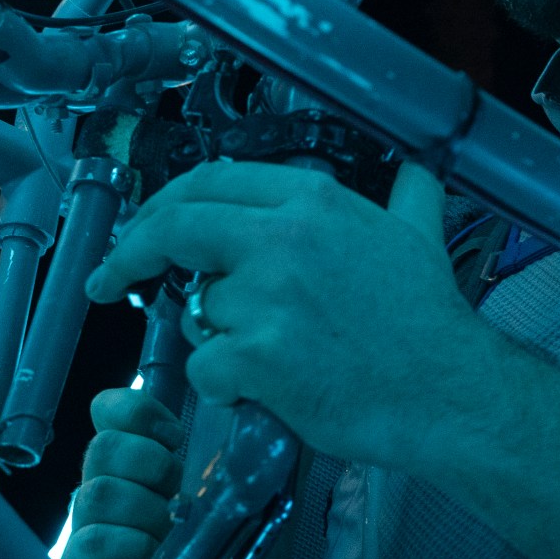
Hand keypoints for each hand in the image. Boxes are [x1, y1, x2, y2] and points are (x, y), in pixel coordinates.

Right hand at [60, 385, 187, 558]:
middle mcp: (100, 485)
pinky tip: (147, 557)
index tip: (174, 436)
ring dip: (145, 512)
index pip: (109, 410)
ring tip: (166, 534)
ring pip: (100, 492)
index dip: (138, 412)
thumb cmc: (189, 551)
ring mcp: (86, 525)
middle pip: (103, 447)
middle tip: (176, 497)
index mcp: (128, 462)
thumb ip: (204, 466)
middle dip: (151, 466)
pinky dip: (129, 545)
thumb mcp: (203, 500)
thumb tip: (228, 429)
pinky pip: (94, 541)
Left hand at [86, 161, 511, 477]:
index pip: (211, 183)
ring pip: (201, 312)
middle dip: (132, 252)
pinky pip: (205, 366)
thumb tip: (419, 167)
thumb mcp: (419, 236)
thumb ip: (408, 194)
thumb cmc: (430, 321)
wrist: (448, 391)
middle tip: (111, 276)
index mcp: (311, 201)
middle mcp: (282, 237)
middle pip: (177, 228)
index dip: (165, 205)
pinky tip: (266, 389)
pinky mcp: (255, 355)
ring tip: (277, 358)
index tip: (144, 225)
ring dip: (221, 339)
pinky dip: (224, 384)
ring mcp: (265, 296)